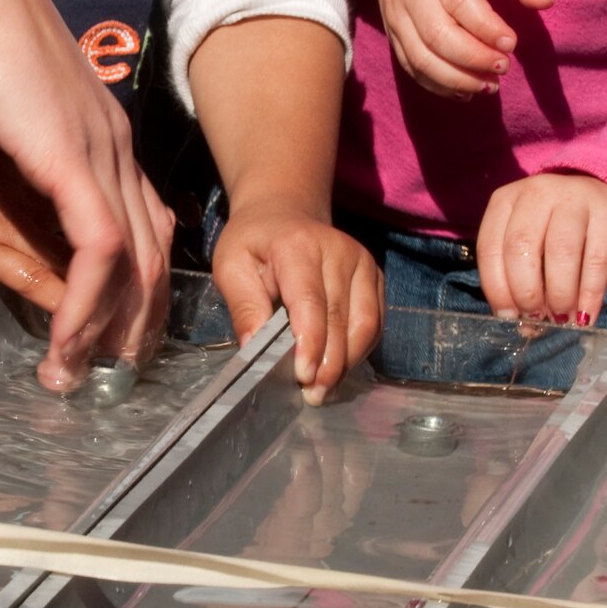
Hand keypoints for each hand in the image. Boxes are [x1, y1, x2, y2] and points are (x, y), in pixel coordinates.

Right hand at [0, 0, 172, 385]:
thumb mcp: (16, 101)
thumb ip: (32, 137)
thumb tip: (21, 163)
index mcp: (105, 129)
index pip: (146, 219)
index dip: (138, 281)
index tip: (117, 329)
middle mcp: (118, 143)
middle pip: (154, 250)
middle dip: (136, 321)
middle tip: (111, 373)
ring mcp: (103, 151)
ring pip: (134, 262)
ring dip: (109, 329)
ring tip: (81, 377)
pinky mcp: (74, 161)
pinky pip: (99, 253)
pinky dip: (85, 308)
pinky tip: (65, 344)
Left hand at [211, 199, 382, 402]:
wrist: (285, 212)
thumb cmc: (254, 242)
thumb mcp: (231, 265)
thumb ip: (243, 306)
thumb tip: (253, 349)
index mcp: (298, 247)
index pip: (311, 302)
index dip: (311, 343)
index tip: (303, 376)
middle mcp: (339, 252)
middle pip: (341, 318)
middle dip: (329, 363)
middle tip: (312, 395)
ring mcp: (362, 263)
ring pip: (366, 323)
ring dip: (348, 362)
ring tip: (325, 389)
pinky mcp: (374, 275)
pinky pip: (375, 321)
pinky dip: (360, 350)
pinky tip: (340, 367)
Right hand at [375, 0, 551, 96]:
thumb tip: (545, 2)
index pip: (460, 1)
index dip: (488, 29)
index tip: (512, 43)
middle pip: (438, 34)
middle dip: (474, 59)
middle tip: (504, 66)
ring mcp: (396, 12)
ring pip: (421, 57)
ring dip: (458, 79)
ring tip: (490, 85)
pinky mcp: (391, 31)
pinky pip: (410, 66)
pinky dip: (438, 84)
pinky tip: (466, 89)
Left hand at [477, 173, 606, 324]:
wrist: (603, 198)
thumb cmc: (554, 228)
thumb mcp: (529, 240)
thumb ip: (518, 276)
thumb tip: (524, 325)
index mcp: (505, 201)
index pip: (491, 247)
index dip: (497, 288)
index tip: (509, 316)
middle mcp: (537, 193)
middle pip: (521, 246)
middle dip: (526, 292)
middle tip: (536, 318)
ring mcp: (574, 199)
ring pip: (560, 251)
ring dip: (558, 295)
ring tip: (561, 319)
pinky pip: (596, 261)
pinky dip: (589, 295)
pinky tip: (584, 316)